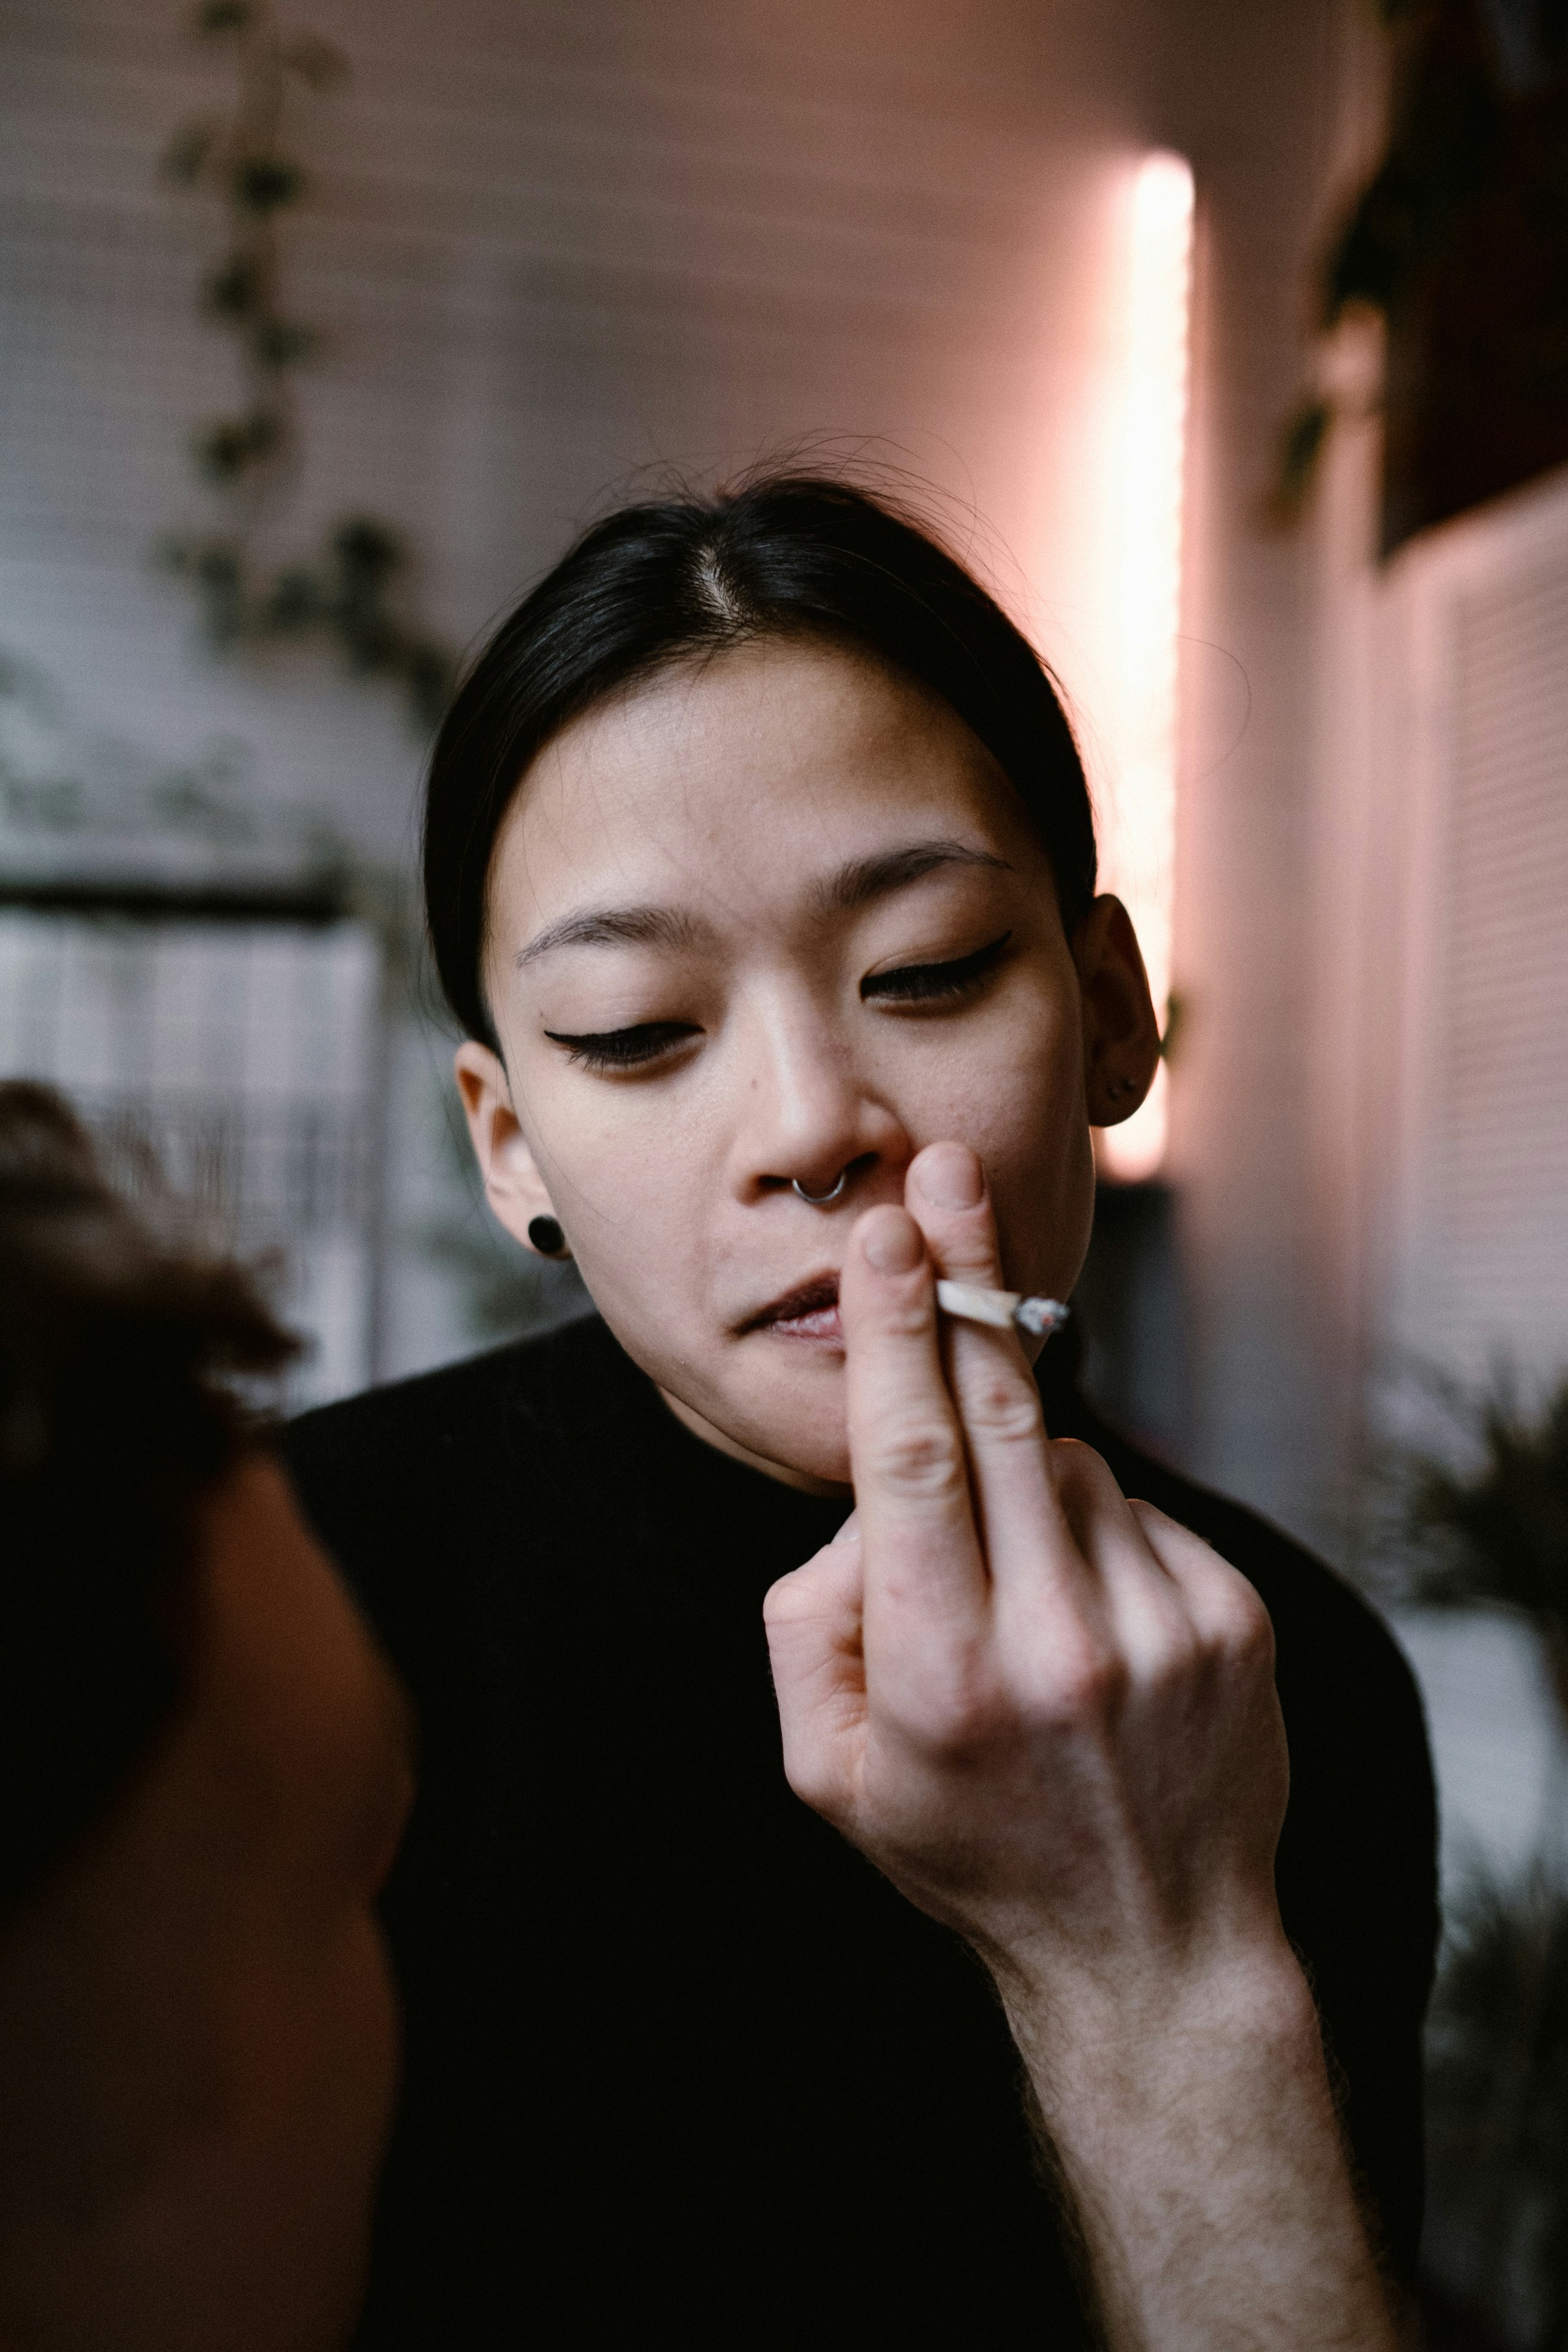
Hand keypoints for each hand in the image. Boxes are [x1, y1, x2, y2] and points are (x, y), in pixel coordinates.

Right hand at [764, 1142, 1396, 2349]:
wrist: (1151, 1947)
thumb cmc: (967, 1849)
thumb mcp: (825, 1770)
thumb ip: (804, 1623)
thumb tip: (859, 1508)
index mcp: (935, 1671)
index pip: (910, 1460)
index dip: (898, 1329)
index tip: (885, 1232)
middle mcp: (1053, 1642)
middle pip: (998, 1413)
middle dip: (966, 1279)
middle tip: (946, 1173)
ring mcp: (1157, 1629)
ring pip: (1067, 1464)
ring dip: (1026, 1476)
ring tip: (1021, 1587)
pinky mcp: (1230, 1622)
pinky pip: (1138, 1510)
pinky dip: (1097, 1531)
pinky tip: (1088, 1615)